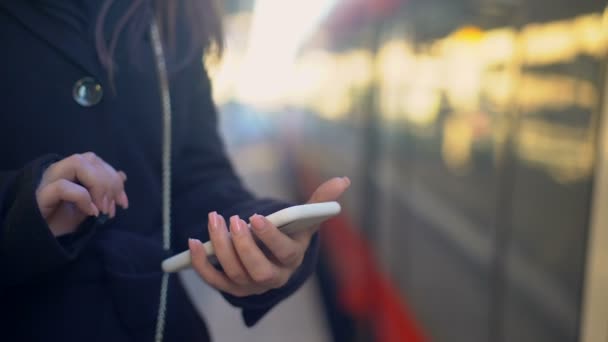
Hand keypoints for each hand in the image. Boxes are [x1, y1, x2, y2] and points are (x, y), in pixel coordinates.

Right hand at [36, 152, 128, 236]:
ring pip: (77, 163)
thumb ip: (105, 190)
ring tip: (102, 210)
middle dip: (109, 182)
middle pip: (90, 159)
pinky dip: (83, 198)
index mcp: (71, 171)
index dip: (114, 179)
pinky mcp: (40, 196)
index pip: (96, 161)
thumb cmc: (63, 222)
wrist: (41, 241)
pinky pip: (63, 187)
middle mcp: (59, 171)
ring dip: (98, 186)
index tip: (123, 203)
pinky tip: (91, 213)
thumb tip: (122, 175)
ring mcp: (48, 181)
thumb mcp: (91, 205)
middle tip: (112, 208)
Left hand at [189, 177, 349, 296]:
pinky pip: (214, 281)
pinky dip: (201, 264)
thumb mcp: (304, 220)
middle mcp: (273, 277)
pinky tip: (193, 242)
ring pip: (234, 273)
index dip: (270, 237)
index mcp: (292, 259)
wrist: (272, 257)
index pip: (284, 253)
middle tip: (233, 220)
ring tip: (215, 219)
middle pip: (258, 270)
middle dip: (243, 247)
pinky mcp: (231, 287)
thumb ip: (320, 202)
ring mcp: (250, 285)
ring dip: (220, 247)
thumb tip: (343, 180)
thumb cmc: (289, 235)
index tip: (256, 217)